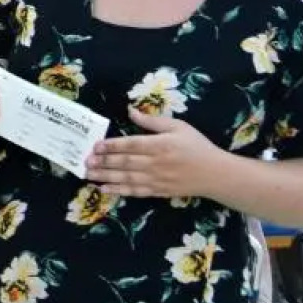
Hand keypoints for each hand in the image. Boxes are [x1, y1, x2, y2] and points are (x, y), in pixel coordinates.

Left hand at [86, 107, 227, 200]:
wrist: (216, 174)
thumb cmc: (197, 146)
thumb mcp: (178, 127)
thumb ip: (153, 121)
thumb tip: (130, 110)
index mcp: (160, 145)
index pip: (132, 145)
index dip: (112, 145)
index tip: (96, 145)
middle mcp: (156, 163)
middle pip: (125, 162)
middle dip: (104, 162)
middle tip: (86, 161)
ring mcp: (156, 179)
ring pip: (126, 178)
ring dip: (106, 177)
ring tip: (88, 175)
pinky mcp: (158, 191)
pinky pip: (135, 192)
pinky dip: (118, 191)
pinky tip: (104, 189)